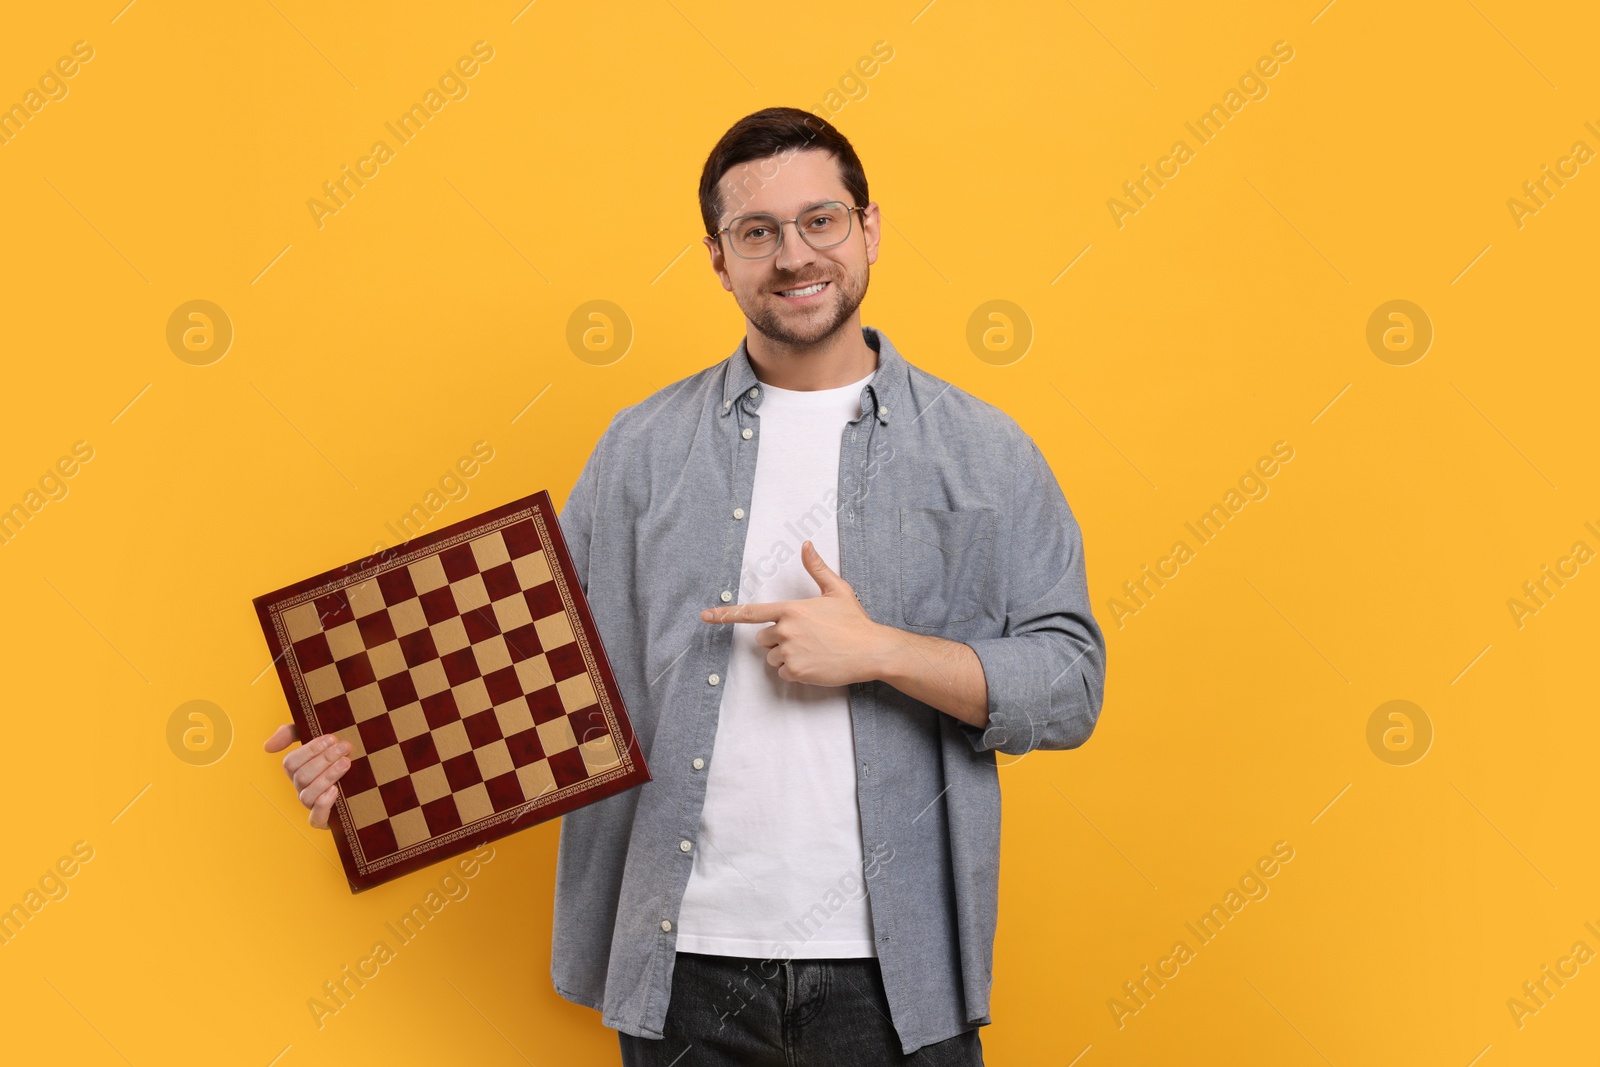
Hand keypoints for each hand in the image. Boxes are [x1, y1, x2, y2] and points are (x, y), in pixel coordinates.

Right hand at [263, 723, 351, 829]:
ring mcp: (312, 806)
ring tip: (347, 763)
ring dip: (327, 777)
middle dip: (324, 759)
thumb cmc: (339, 754)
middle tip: (346, 747)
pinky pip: (316, 819)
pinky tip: (336, 791)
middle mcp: (302, 789)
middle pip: (302, 776)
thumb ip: (292, 733)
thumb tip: (267, 747)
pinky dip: (324, 804)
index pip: (291, 762)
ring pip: (308, 795)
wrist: (371, 777)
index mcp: (298, 771)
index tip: (332, 737)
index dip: (310, 749)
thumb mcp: (319, 738)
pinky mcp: (325, 821)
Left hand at [700, 540, 892, 686]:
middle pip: (763, 639)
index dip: (726, 615)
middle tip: (805, 638)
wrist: (871, 650)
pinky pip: (783, 673)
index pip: (752, 612)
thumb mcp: (837, 590)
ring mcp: (790, 652)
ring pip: (772, 658)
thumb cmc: (854, 621)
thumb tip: (806, 544)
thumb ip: (817, 568)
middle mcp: (786, 630)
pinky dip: (795, 672)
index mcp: (791, 609)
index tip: (706, 616)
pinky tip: (815, 664)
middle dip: (778, 640)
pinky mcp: (797, 671)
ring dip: (786, 657)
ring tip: (813, 651)